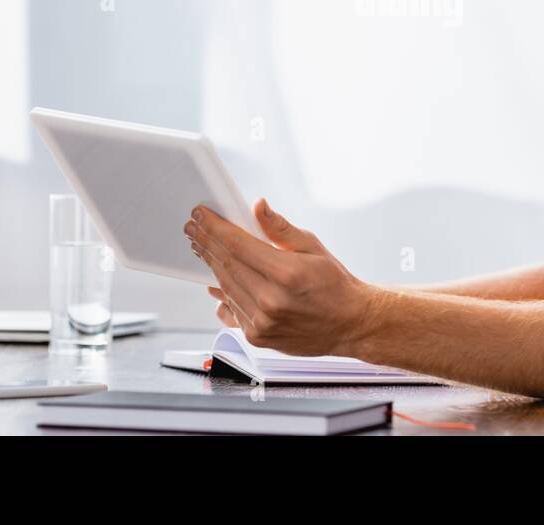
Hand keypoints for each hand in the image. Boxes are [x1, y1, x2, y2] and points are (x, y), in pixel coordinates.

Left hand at [184, 197, 375, 357]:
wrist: (350, 324)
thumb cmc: (335, 285)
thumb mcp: (312, 247)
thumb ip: (280, 228)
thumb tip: (258, 207)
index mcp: (286, 273)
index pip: (237, 244)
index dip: (214, 227)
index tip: (201, 216)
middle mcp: (271, 300)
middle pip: (226, 265)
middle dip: (206, 243)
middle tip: (193, 228)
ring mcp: (262, 322)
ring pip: (225, 287)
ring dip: (210, 266)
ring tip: (201, 248)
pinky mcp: (257, 337)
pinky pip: (231, 309)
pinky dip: (222, 293)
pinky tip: (215, 281)